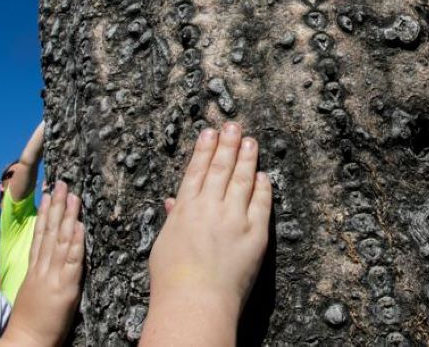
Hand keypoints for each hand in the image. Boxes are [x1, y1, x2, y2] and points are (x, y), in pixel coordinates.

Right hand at [0, 181, 83, 346]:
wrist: (26, 343)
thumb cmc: (31, 320)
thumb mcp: (30, 291)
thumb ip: (37, 271)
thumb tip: (41, 256)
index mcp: (33, 269)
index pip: (39, 235)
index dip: (43, 214)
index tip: (47, 194)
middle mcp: (42, 268)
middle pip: (49, 232)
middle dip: (55, 206)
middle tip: (61, 183)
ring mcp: (53, 276)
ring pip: (61, 240)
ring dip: (68, 216)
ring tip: (73, 196)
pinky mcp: (66, 287)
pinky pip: (72, 261)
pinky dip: (76, 242)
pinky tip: (79, 226)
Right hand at [142, 123, 271, 345]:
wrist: (195, 304)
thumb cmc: (173, 280)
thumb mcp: (164, 244)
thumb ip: (173, 218)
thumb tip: (173, 201)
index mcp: (186, 208)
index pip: (197, 170)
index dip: (204, 149)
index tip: (210, 132)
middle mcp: (210, 207)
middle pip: (221, 167)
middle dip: (228, 143)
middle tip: (234, 125)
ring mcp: (234, 218)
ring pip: (242, 179)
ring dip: (247, 157)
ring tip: (251, 140)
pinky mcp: (254, 233)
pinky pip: (261, 203)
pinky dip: (262, 187)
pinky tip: (264, 175)